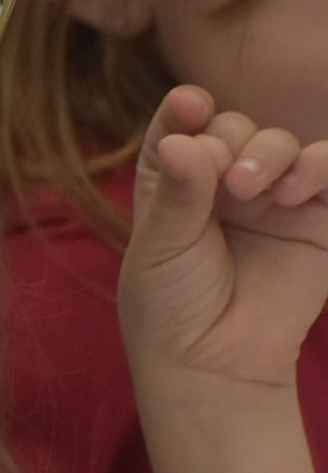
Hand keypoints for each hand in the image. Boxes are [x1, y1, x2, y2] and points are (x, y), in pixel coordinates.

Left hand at [119, 86, 327, 395]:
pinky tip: (293, 189)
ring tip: (253, 189)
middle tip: (227, 183)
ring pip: (281, 142)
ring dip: (271, 151)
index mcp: (175, 183)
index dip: (186, 109)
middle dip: (232, 140)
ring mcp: (271, 200)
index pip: (181, 126)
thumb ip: (178, 193)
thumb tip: (186, 139)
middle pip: (235, 127)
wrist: (215, 366)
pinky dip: (319, 165)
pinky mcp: (315, 221)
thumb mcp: (160, 249)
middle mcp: (222, 184)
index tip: (192, 106)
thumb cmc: (172, 311)